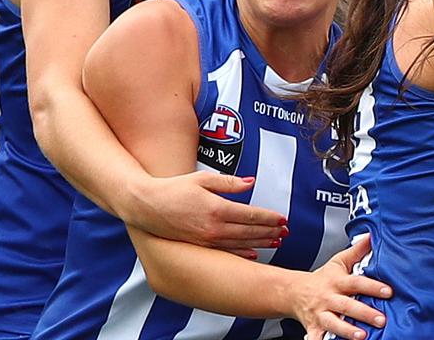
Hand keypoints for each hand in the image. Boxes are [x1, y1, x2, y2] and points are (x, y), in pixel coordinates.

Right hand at [127, 172, 286, 257]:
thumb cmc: (174, 189)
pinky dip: (242, 253)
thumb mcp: (202, 179)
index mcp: (216, 208)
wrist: (146, 207)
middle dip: (270, 232)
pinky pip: (226, 252)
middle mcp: (214, 227)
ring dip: (261, 243)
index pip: (251, 214)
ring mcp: (207, 240)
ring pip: (241, 243)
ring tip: (277, 242)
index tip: (283, 219)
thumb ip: (229, 182)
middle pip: (249, 231)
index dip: (269, 218)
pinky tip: (254, 254)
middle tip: (286, 232)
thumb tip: (251, 182)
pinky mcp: (200, 246)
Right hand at [297, 234, 391, 339]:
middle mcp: (329, 298)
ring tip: (362, 336)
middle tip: (381, 319)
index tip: (388, 291)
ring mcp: (321, 314)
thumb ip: (357, 251)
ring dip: (347, 330)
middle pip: (347, 305)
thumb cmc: (321, 278)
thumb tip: (372, 237)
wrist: (294, 292)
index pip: (357, 282)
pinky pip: (317, 338)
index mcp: (337, 282)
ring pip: (333, 323)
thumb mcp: (338, 262)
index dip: (373, 286)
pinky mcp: (313, 327)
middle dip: (364, 313)